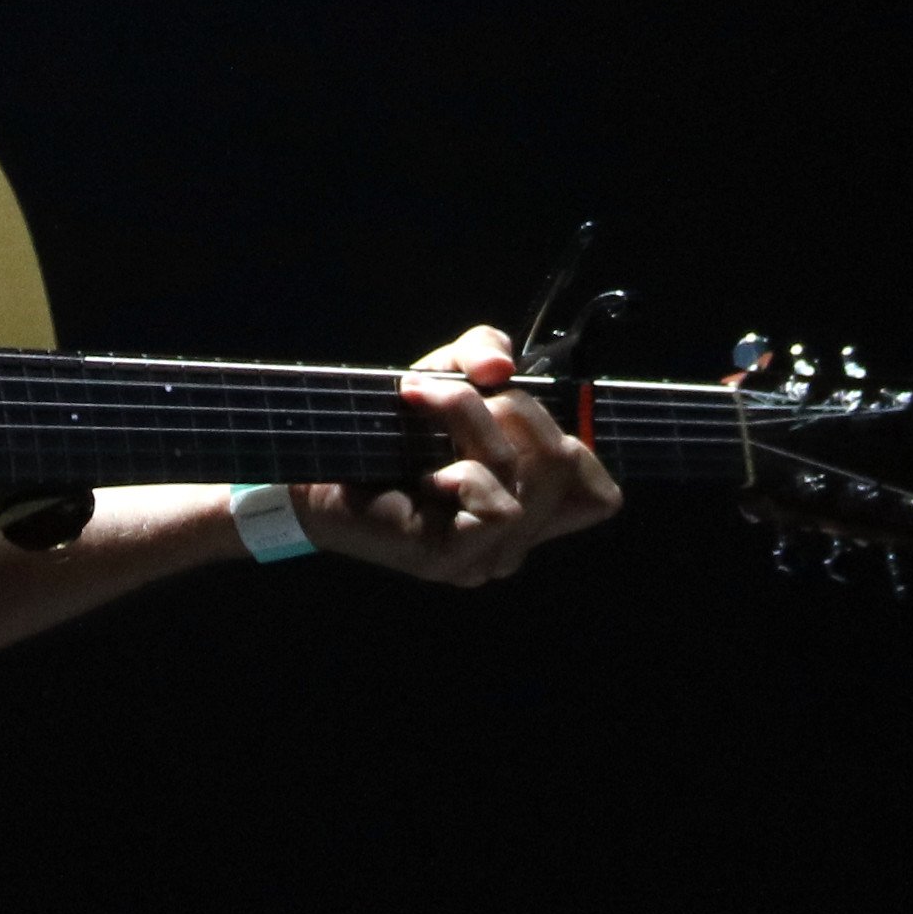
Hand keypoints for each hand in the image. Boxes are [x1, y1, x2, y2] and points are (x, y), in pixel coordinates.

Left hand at [304, 324, 624, 584]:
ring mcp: (485, 557)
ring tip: (420, 403)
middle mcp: (513, 542)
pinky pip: (500, 508)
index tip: (512, 407)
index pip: (600, 497)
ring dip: (472, 419)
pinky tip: (422, 473)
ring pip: (527, 477)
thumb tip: (502, 369)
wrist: (312, 461)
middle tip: (447, 391)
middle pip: (565, 462)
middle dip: (512, 405)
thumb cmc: (384, 426)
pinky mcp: (452, 561)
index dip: (576, 443)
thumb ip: (484, 352)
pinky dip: (462, 469)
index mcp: (524, 507)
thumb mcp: (447, 372)